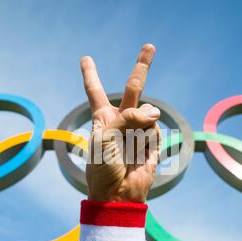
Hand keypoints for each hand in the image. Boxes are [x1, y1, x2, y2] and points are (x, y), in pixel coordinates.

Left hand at [80, 44, 159, 202]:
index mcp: (102, 118)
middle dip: (142, 67)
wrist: (118, 194)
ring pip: (147, 112)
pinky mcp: (152, 142)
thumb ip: (128, 117)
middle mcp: (121, 120)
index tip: (86, 58)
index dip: (91, 74)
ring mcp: (138, 130)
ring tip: (130, 149)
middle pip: (133, 88)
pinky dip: (148, 139)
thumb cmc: (103, 167)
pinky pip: (155, 130)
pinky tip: (141, 154)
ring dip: (140, 127)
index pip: (95, 91)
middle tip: (150, 46)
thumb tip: (155, 112)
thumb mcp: (105, 136)